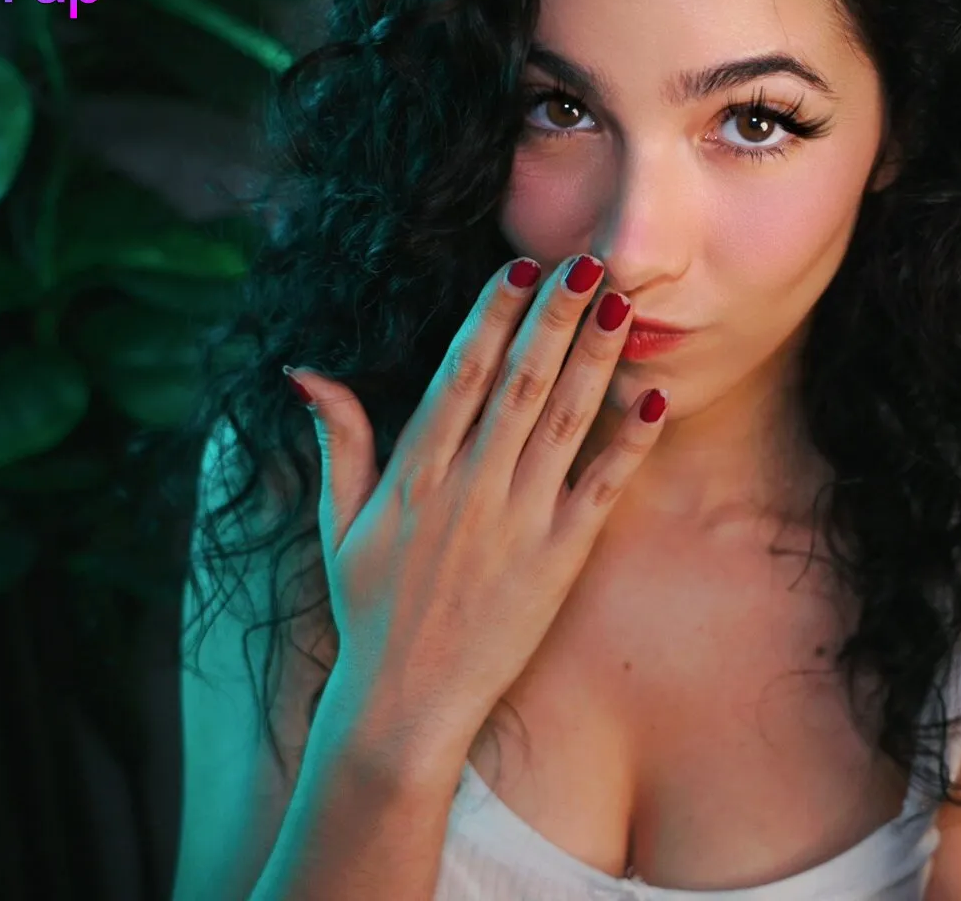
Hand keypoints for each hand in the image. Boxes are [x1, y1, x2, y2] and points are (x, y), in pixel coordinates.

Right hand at [285, 254, 664, 743]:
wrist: (403, 701)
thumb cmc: (371, 610)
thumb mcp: (339, 523)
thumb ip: (338, 442)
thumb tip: (306, 372)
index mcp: (415, 474)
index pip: (458, 376)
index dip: (491, 318)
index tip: (518, 267)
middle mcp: (468, 488)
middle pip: (518, 384)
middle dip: (555, 318)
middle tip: (588, 259)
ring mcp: (515, 523)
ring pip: (562, 423)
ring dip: (595, 361)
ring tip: (624, 306)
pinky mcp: (557, 561)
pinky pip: (599, 491)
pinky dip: (627, 446)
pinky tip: (653, 402)